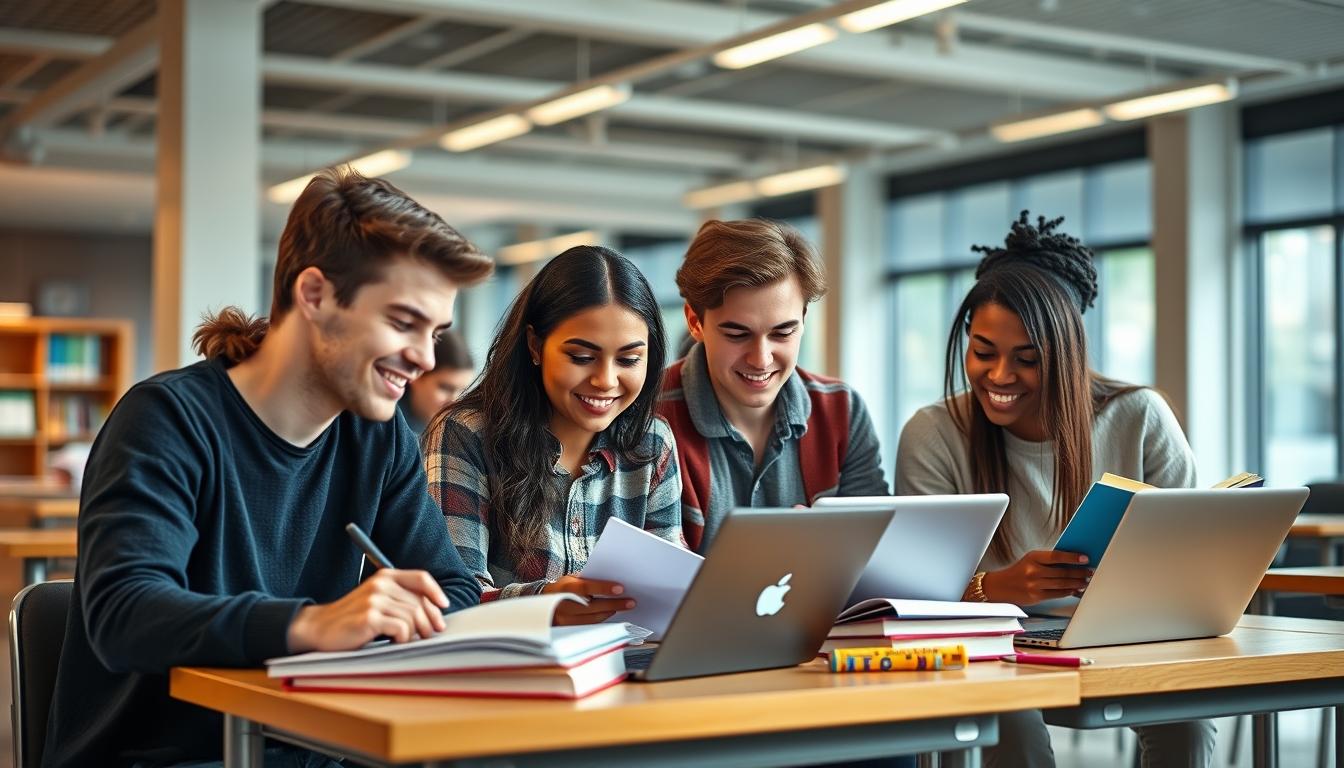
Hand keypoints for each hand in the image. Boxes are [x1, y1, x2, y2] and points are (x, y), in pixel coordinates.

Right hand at [286, 569, 448, 651]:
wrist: (319, 628)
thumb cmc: (351, 618)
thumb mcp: (376, 601)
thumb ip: (399, 599)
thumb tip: (433, 612)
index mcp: (385, 576)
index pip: (421, 578)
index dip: (436, 593)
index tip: (443, 607)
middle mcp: (381, 584)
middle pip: (420, 602)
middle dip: (429, 621)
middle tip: (430, 634)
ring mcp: (375, 599)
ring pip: (413, 617)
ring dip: (415, 633)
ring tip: (408, 641)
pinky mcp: (370, 617)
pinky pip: (401, 629)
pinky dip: (403, 639)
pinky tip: (395, 643)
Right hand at [541, 575, 635, 625]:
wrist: (542, 603)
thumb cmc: (562, 587)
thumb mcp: (571, 578)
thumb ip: (588, 579)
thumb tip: (611, 579)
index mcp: (565, 588)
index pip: (587, 588)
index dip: (604, 588)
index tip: (621, 588)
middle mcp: (564, 605)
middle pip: (594, 607)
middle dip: (615, 604)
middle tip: (631, 602)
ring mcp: (566, 620)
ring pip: (594, 618)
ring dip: (611, 612)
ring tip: (624, 606)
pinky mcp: (569, 629)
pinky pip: (590, 625)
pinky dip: (603, 619)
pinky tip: (612, 613)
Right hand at [981, 550, 1092, 605]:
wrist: (1001, 586)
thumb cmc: (1018, 572)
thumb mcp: (1030, 560)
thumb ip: (1048, 560)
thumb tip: (1071, 562)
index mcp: (1033, 558)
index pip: (1056, 556)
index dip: (1072, 557)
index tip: (1085, 558)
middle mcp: (1033, 571)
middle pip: (1062, 572)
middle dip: (1079, 572)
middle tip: (1089, 571)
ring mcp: (1035, 585)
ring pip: (1062, 584)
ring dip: (1077, 583)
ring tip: (1085, 581)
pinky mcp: (1036, 596)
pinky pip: (1057, 594)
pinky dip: (1069, 592)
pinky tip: (1075, 590)